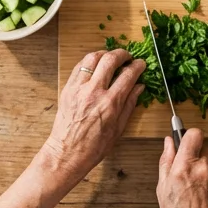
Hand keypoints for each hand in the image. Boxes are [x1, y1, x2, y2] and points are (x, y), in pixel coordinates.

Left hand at [39, 49, 144, 182]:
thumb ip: (129, 104)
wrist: (67, 153)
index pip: (128, 75)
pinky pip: (79, 67)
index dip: (137, 66)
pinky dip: (89, 62)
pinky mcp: (67, 89)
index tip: (141, 64)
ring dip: (104, 54)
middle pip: (110, 60)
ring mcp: (78, 89)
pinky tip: (95, 66)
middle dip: (122, 54)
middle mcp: (94, 92)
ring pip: (92, 58)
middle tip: (127, 57)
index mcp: (110, 104)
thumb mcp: (118, 129)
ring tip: (111, 58)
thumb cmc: (94, 147)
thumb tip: (139, 87)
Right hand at [157, 129, 207, 207]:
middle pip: (204, 148)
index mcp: (184, 167)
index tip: (185, 142)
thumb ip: (166, 161)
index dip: (189, 136)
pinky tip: (206, 197)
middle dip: (196, 157)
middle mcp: (203, 168)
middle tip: (188, 173)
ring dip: (205, 170)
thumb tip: (169, 142)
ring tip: (197, 190)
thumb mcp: (162, 189)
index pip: (193, 134)